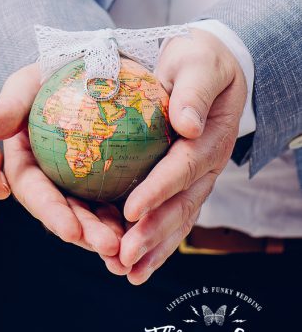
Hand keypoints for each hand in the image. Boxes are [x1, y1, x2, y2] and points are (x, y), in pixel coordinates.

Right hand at [0, 65, 124, 255]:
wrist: (87, 63)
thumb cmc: (50, 71)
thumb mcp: (26, 84)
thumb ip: (7, 107)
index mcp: (24, 164)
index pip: (34, 192)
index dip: (51, 213)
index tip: (70, 230)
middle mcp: (49, 180)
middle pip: (65, 212)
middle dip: (85, 234)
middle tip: (109, 246)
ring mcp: (78, 182)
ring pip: (93, 213)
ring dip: (108, 234)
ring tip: (129, 247)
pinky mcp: (106, 178)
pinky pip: (118, 200)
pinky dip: (130, 217)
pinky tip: (149, 228)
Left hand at [106, 29, 247, 284]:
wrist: (208, 66)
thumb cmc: (198, 59)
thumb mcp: (197, 63)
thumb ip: (193, 91)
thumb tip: (187, 124)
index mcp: (209, 137)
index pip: (182, 168)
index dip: (158, 190)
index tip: (131, 210)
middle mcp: (205, 166)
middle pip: (179, 206)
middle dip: (151, 235)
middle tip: (122, 256)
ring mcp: (195, 179)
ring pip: (175, 221)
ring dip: (151, 249)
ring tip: (123, 272)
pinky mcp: (180, 184)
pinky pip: (167, 217)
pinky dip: (151, 243)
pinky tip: (125, 264)